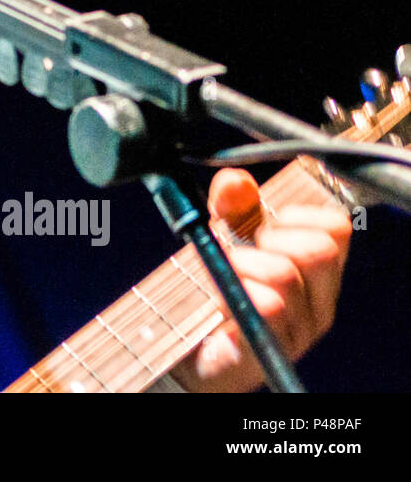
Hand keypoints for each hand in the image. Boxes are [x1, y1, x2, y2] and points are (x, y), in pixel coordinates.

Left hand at [169, 168, 351, 392]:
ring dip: (242, 264)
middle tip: (243, 252)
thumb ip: (231, 206)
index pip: (337, 227)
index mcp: (318, 273)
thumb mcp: (225, 239)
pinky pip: (265, 306)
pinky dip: (235, 291)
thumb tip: (234, 180)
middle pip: (318, 249)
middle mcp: (320, 302)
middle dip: (270, 238)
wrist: (194, 352)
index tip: (265, 224)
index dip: (297, 213)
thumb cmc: (222, 292)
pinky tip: (223, 299)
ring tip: (228, 275)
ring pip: (284, 274)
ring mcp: (300, 330)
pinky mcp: (272, 349)